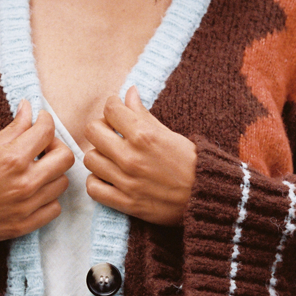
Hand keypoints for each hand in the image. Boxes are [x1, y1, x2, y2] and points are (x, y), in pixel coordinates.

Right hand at [0, 100, 74, 242]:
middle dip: (56, 147)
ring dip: (53, 174)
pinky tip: (35, 193)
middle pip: (66, 158)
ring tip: (37, 172)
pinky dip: (49, 199)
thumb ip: (13, 129)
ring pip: (62, 183)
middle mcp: (24, 182)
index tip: (41, 122)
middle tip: (43, 148)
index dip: (45, 121)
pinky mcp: (25, 225)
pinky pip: (55, 208)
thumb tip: (29, 107)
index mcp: (12, 158)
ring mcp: (26, 206)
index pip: (47, 131)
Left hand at [83, 86, 196, 225]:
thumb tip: (129, 92)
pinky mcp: (125, 203)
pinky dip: (97, 182)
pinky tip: (108, 177)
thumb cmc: (191, 164)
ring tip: (111, 157)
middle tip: (111, 133)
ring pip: (90, 159)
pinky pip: (93, 189)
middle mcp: (131, 157)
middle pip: (92, 131)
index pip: (110, 109)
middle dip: (101, 128)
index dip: (113, 106)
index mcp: (144, 135)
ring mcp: (126, 181)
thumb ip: (143, 114)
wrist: (205, 198)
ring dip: (99, 155)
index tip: (117, 110)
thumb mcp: (170, 134)